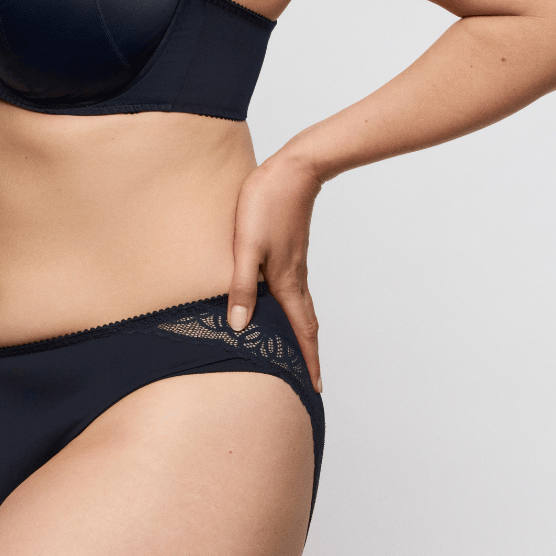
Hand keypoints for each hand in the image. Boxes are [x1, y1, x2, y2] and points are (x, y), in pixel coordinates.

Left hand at [227, 155, 323, 391]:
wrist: (293, 169)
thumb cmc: (266, 204)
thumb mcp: (246, 246)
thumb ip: (242, 285)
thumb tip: (240, 327)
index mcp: (286, 281)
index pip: (301, 330)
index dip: (308, 360)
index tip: (315, 386)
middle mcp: (295, 275)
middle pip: (305, 322)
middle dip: (307, 352)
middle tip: (308, 377)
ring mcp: (294, 261)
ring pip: (299, 304)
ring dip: (299, 329)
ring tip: (293, 347)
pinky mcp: (289, 247)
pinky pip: (293, 286)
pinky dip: (291, 305)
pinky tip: (277, 301)